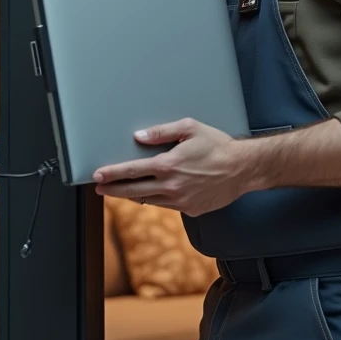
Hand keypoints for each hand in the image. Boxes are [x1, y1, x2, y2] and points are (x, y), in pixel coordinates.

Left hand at [93, 118, 244, 216]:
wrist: (243, 168)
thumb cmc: (217, 145)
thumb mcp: (190, 128)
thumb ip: (161, 132)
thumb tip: (138, 137)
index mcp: (168, 165)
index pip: (132, 171)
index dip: (112, 174)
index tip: (98, 175)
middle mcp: (172, 186)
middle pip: (133, 191)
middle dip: (113, 189)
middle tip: (100, 187)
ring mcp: (180, 201)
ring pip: (149, 200)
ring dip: (133, 195)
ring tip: (122, 190)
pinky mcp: (190, 210)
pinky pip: (166, 205)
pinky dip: (156, 199)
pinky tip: (151, 193)